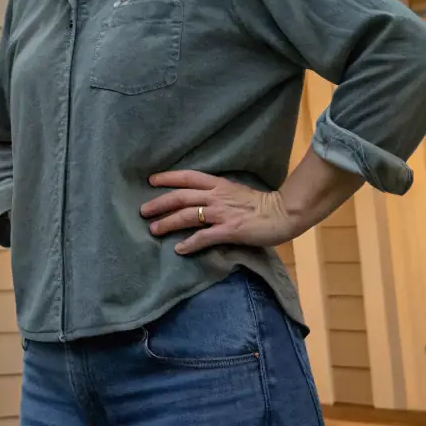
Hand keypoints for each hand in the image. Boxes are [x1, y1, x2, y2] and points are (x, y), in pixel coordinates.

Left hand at [140, 170, 293, 255]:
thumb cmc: (261, 203)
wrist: (282, 213)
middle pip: (180, 197)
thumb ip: (217, 193)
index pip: (188, 176)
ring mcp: (222, 213)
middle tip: (143, 211)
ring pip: (187, 215)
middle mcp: (216, 196)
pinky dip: (189, 243)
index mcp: (218, 184)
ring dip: (168, 223)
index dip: (168, 177)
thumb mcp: (235, 191)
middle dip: (159, 203)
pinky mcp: (229, 230)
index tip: (151, 180)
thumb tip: (200, 198)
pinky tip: (179, 249)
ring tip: (154, 230)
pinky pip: (204, 237)